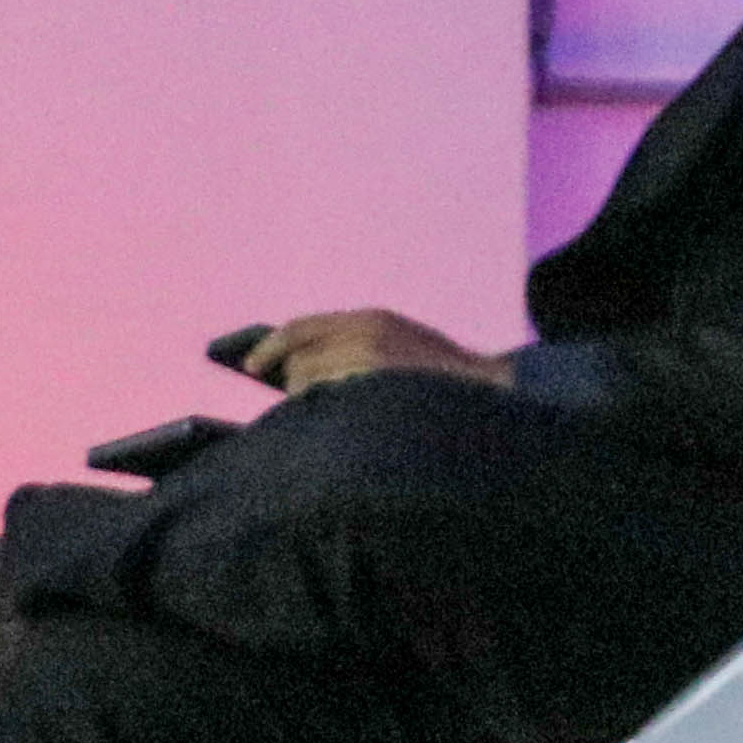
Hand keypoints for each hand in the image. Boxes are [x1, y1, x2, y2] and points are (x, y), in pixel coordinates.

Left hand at [239, 310, 503, 392]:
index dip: (270, 346)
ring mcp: (368, 363)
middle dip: (296, 383)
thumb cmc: (444, 378)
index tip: (249, 366)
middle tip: (308, 403)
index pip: (300, 327)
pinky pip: (324, 405)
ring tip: (337, 415)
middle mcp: (363, 334)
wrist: (493, 390)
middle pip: (298, 361)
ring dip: (309, 403)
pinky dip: (324, 414)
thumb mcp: (401, 344)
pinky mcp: (370, 389)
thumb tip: (299, 369)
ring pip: (306, 386)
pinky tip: (343, 423)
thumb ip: (358, 347)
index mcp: (370, 319)